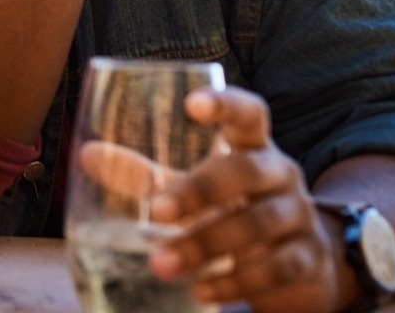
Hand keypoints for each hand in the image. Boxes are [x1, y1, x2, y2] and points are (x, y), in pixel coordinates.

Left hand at [148, 87, 339, 312]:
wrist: (299, 264)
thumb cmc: (233, 209)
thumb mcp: (192, 187)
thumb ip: (145, 174)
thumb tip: (87, 154)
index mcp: (252, 146)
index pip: (249, 114)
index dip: (225, 104)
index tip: (192, 103)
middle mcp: (280, 173)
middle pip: (247, 170)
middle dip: (201, 191)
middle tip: (156, 212)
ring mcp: (298, 215)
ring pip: (258, 223)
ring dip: (207, 244)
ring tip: (161, 264)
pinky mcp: (307, 259)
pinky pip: (276, 268)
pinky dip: (236, 282)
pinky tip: (201, 290)